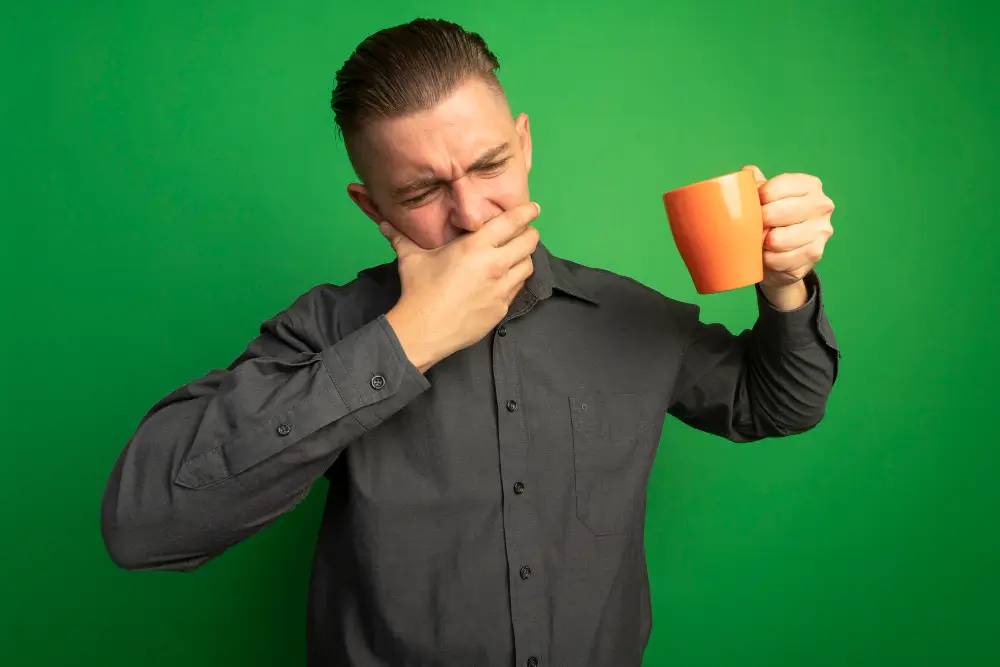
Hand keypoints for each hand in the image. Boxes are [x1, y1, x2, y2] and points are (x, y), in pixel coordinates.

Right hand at [379, 202, 540, 371]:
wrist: (424, 330)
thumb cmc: (418, 290)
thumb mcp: (411, 259)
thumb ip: (401, 238)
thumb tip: (384, 223)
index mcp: (476, 246)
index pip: (512, 222)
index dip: (527, 212)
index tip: (533, 208)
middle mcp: (494, 264)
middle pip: (529, 242)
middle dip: (529, 234)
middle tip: (524, 233)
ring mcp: (501, 288)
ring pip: (529, 265)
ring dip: (524, 258)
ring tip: (515, 256)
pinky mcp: (502, 307)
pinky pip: (518, 288)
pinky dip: (516, 279)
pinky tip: (505, 279)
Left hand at [743, 165, 834, 307]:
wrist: (783, 255)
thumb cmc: (772, 219)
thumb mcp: (764, 197)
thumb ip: (754, 182)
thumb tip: (745, 174)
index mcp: (810, 185)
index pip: (777, 187)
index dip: (759, 197)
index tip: (754, 204)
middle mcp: (821, 206)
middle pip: (775, 213)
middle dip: (758, 222)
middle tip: (755, 226)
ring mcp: (820, 232)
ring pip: (777, 240)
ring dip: (761, 243)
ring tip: (760, 241)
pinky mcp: (814, 255)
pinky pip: (779, 260)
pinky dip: (768, 260)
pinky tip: (768, 256)